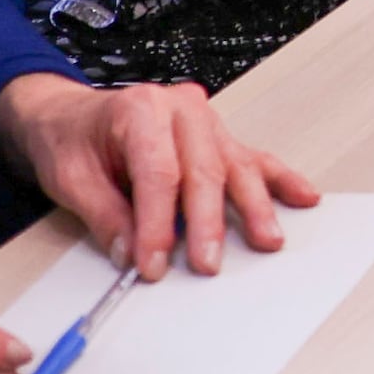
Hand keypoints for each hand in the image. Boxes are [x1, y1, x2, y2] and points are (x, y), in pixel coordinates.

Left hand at [0, 77, 318, 281]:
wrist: (69, 115)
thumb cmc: (69, 139)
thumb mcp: (69, 177)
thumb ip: (104, 215)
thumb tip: (133, 253)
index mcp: (139, 110)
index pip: (158, 172)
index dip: (157, 222)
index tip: (154, 263)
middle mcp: (180, 109)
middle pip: (204, 168)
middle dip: (209, 221)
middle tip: (207, 262)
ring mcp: (206, 121)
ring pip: (236, 165)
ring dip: (254, 206)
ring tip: (267, 239)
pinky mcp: (218, 137)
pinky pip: (254, 158)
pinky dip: (279, 180)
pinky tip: (303, 197)